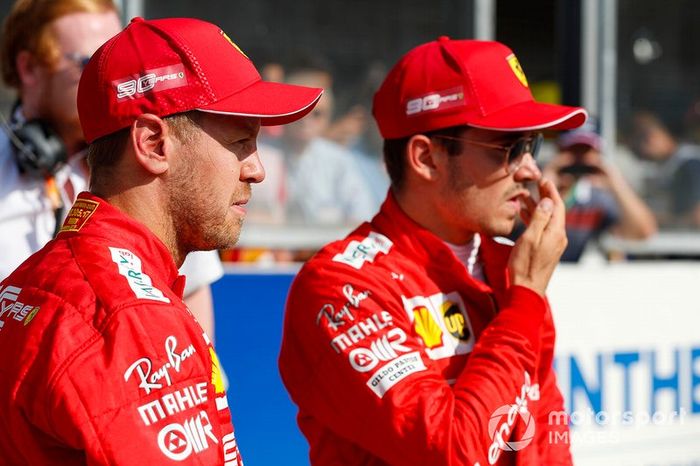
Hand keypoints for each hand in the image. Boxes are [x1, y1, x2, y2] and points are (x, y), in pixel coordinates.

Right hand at [508, 179, 567, 296]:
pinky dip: (535, 220)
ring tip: (525, 197)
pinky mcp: (547, 250)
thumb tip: (548, 201)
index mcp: (556, 232)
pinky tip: (524, 216)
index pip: (557, 206)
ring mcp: (553, 245)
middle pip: (554, 212)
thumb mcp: (530, 238)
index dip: (551, 191)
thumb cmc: (526, 264)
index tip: (544, 179)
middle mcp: (558, 237)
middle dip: (545, 197)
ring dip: (537, 208)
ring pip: (547, 220)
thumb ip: (539, 218)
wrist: (527, 290)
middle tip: (536, 184)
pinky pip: (543, 229)